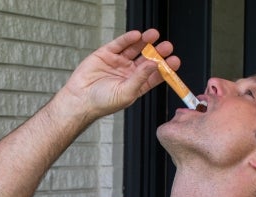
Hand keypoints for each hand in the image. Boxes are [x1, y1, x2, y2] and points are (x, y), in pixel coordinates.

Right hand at [60, 29, 179, 119]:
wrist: (80, 100)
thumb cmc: (102, 103)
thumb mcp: (126, 93)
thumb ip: (141, 78)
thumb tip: (154, 64)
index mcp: (136, 85)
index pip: (155, 75)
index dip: (165, 68)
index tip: (175, 61)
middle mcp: (129, 72)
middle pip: (147, 59)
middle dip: (157, 52)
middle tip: (166, 46)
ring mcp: (118, 62)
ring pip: (135, 49)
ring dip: (145, 42)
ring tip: (153, 35)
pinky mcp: (106, 54)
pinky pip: (119, 44)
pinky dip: (128, 39)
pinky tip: (136, 35)